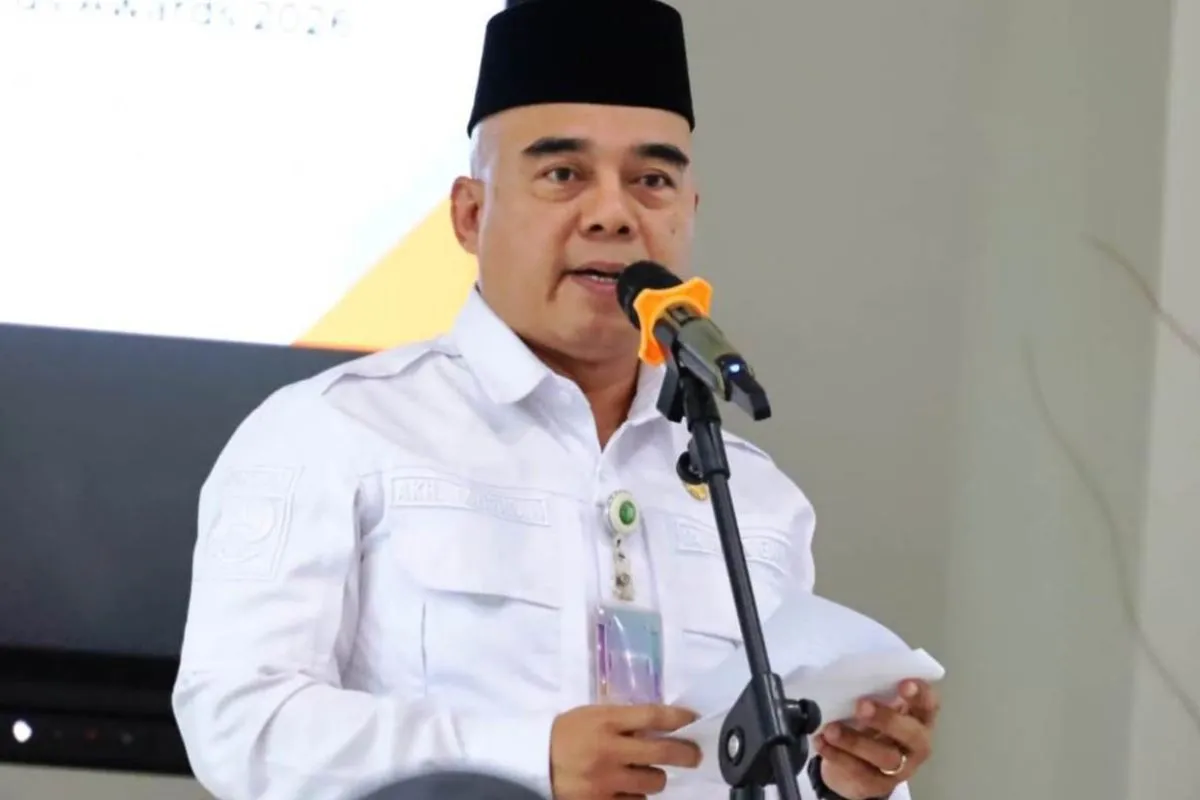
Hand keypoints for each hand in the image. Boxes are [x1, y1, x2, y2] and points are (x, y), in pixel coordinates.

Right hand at [549, 704, 702, 798]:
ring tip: (646, 772)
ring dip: (656, 777)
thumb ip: (623, 719)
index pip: (653, 716)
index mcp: (606, 722)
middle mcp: (609, 751)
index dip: (679, 718)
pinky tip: (627, 789)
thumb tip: (661, 724)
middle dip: (686, 753)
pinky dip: (636, 796)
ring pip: (654, 782)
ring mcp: (606, 781)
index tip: (693, 719)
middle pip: (663, 752)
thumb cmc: (566, 734)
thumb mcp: (592, 715)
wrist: (534, 763)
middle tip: (694, 755)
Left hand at [813, 679, 939, 799]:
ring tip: (831, 729)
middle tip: (861, 705)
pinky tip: (821, 742)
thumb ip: (873, 692)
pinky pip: (859, 771)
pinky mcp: (878, 784)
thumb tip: (852, 672)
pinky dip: (837, 755)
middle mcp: (916, 744)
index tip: (903, 683)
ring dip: (856, 741)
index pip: (928, 704)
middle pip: (912, 734)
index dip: (920, 694)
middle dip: (887, 719)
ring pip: (885, 757)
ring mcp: (900, 768)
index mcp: (918, 718)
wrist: (853, 767)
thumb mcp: (875, 706)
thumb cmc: (868, 725)